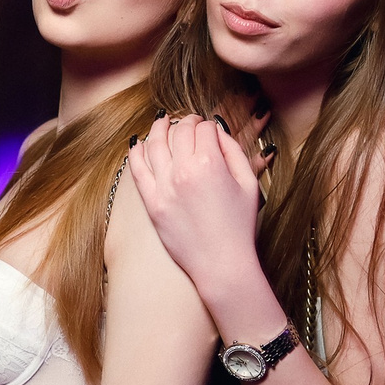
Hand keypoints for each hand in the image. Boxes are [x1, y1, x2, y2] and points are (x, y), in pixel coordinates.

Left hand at [126, 112, 266, 298]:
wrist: (221, 262)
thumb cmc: (239, 225)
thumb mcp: (248, 183)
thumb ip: (234, 150)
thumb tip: (217, 130)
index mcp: (210, 164)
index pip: (205, 129)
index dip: (209, 125)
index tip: (210, 129)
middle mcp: (183, 171)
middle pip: (180, 132)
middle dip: (187, 122)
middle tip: (190, 122)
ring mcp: (164, 187)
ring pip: (154, 144)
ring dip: (159, 129)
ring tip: (162, 122)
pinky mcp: (152, 203)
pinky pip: (137, 170)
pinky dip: (136, 153)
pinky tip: (137, 144)